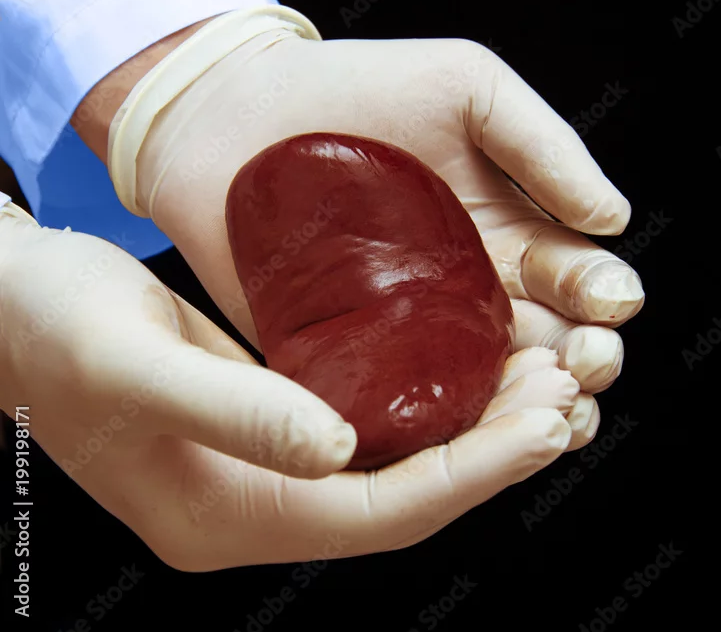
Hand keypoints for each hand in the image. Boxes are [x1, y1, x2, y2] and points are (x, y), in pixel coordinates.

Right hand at [0, 206, 583, 570]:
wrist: (10, 309)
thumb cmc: (50, 328)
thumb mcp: (134, 361)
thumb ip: (236, 411)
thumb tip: (337, 447)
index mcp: (224, 516)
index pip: (378, 512)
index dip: (469, 472)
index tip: (541, 424)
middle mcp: (256, 510)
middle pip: (403, 499)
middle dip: (490, 452)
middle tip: (561, 392)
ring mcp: (265, 477)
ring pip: (396, 469)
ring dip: (471, 430)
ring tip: (540, 379)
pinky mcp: (272, 437)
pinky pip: (372, 438)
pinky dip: (429, 410)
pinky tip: (471, 371)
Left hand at [80, 7, 642, 399]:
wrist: (234, 116)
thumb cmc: (355, 87)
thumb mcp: (466, 87)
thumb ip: (543, 144)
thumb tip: (613, 219)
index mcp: (515, 235)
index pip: (584, 284)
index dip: (605, 300)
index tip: (601, 302)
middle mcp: (474, 296)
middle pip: (554, 351)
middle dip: (586, 363)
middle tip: (582, 359)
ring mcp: (416, 338)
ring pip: (496, 397)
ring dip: (534, 411)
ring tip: (545, 404)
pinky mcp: (355, 367)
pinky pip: (410, 414)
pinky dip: (448, 435)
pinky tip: (466, 431)